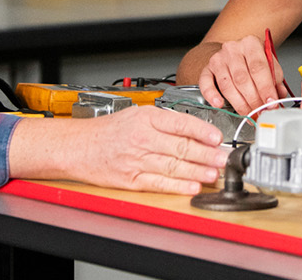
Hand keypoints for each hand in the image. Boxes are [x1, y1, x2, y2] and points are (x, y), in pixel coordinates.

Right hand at [57, 108, 229, 194]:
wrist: (77, 146)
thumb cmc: (107, 131)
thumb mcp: (136, 115)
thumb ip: (164, 122)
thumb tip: (194, 131)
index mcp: (146, 118)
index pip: (180, 123)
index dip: (202, 131)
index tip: (218, 137)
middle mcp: (142, 138)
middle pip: (181, 146)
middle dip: (206, 153)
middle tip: (224, 157)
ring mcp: (137, 160)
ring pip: (174, 166)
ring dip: (197, 171)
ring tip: (215, 173)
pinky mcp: (131, 179)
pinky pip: (159, 183)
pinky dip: (178, 186)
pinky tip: (193, 186)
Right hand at [197, 35, 288, 113]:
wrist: (234, 54)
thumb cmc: (253, 60)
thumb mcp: (269, 64)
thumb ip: (275, 79)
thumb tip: (278, 94)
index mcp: (250, 43)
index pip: (258, 67)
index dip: (265, 88)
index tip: (271, 103)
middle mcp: (232, 48)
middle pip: (242, 78)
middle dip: (253, 100)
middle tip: (261, 112)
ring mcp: (218, 58)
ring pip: (227, 85)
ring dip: (239, 104)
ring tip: (249, 114)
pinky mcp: (206, 69)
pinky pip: (206, 84)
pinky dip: (212, 95)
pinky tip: (219, 104)